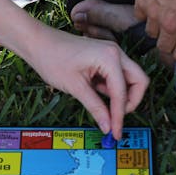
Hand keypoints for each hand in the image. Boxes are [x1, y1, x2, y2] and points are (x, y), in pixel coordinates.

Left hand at [29, 27, 148, 139]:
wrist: (37, 42)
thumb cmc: (52, 58)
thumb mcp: (75, 87)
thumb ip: (95, 107)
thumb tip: (107, 126)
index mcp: (110, 57)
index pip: (122, 92)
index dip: (120, 115)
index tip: (116, 132)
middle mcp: (115, 53)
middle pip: (138, 82)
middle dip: (130, 102)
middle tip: (115, 117)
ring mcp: (111, 54)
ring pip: (129, 79)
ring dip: (119, 95)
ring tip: (96, 100)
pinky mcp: (104, 58)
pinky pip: (115, 76)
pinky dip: (109, 88)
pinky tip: (92, 90)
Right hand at [135, 0, 175, 61]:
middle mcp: (171, 26)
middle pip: (163, 48)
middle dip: (169, 42)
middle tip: (174, 30)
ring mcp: (154, 15)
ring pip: (151, 32)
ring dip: (157, 26)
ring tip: (165, 12)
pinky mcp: (142, 1)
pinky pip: (140, 15)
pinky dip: (146, 11)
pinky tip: (155, 0)